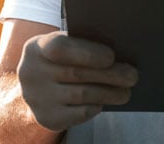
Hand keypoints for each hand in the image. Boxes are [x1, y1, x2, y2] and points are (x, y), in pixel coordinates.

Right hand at [18, 32, 138, 131]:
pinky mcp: (47, 118)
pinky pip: (79, 113)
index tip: (111, 57)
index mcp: (36, 48)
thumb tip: (120, 52)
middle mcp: (31, 73)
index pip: (60, 48)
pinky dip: (96, 106)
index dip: (87, 52)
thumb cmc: (60, 62)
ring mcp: (37, 98)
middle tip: (132, 76)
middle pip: (76, 73)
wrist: (37, 90)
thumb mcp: (64, 47)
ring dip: (109, 93)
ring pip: (82, 94)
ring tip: (126, 91)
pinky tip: (105, 101)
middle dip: (109, 75)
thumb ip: (82, 45)